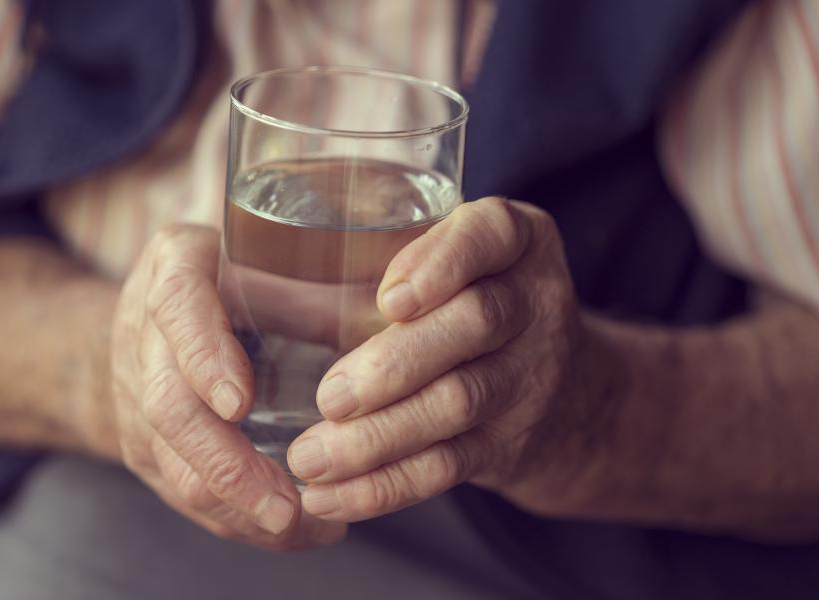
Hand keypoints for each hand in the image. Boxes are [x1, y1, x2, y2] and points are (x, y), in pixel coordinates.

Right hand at [110, 224, 346, 549]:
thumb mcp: (266, 257)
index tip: (240, 403)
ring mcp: (138, 396)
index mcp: (177, 267)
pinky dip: (235, 519)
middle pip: (169, 407)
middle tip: (286, 506)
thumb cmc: (226, 276)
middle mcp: (145, 334)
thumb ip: (318, 286)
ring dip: (236, 506)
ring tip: (302, 527)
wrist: (146, 314)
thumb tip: (402, 323)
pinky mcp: (145, 446)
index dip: (204, 358)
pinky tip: (289, 532)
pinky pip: (183, 491)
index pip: (178, 308)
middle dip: (228, 464)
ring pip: (174, 462)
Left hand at [287, 198, 610, 520]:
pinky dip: (386, 486)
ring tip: (308, 458)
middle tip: (330, 397)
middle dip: (397, 364)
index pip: (490, 234)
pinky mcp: (510, 443)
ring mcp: (530, 376)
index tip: (390, 299)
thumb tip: (255, 278)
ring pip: (457, 404)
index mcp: (515, 241)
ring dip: (378, 437)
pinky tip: (331, 497)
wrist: (564, 390)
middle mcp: (533, 302)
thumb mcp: (453, 261)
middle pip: (474, 326)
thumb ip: (386, 256)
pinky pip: (449, 467)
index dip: (443, 264)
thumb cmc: (468, 303)